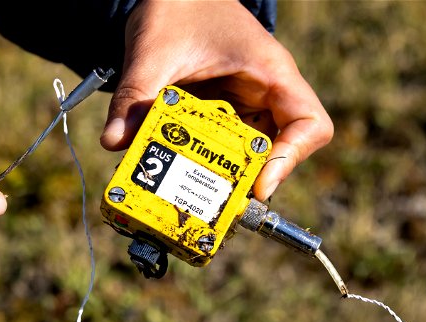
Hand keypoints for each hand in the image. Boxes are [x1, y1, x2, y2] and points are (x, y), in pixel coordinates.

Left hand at [100, 0, 332, 200]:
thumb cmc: (179, 6)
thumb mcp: (154, 51)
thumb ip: (136, 96)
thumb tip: (114, 141)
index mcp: (272, 75)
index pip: (311, 125)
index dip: (292, 159)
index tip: (258, 182)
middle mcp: (269, 95)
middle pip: (280, 151)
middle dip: (247, 177)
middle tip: (212, 198)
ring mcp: (250, 106)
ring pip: (250, 155)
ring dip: (221, 173)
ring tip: (186, 186)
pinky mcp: (229, 113)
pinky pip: (224, 146)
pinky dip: (203, 160)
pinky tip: (174, 165)